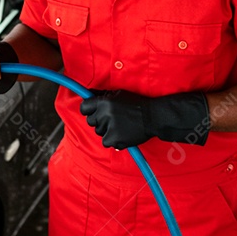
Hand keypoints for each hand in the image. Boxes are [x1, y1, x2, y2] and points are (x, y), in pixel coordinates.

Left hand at [79, 91, 209, 149]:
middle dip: (99, 121)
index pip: (84, 108)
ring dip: (106, 130)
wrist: (153, 117)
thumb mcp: (119, 94)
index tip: (93, 112)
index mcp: (104, 102)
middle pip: (91, 121)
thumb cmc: (136, 104)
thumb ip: (102, 95)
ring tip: (120, 126)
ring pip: (98, 132)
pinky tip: (122, 134)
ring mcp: (108, 127)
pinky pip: (105, 142)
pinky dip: (113, 140)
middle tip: (112, 120)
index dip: (88, 110)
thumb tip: (87, 93)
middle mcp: (104, 114)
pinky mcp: (114, 139)